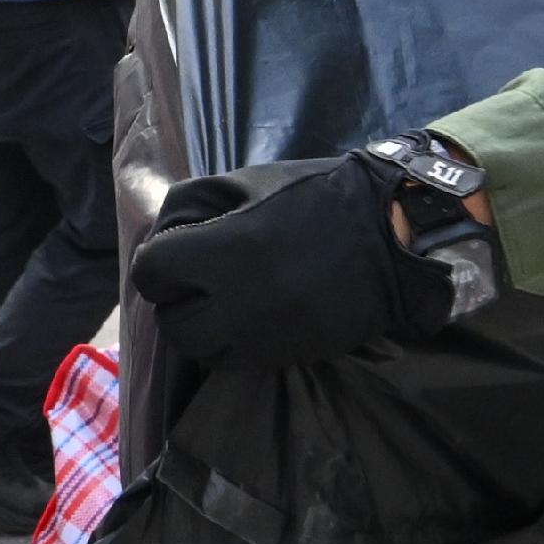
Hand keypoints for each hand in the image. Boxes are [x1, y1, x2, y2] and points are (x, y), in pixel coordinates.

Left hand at [130, 154, 490, 372]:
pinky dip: (230, 342)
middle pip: (172, 322)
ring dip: (200, 327)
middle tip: (194, 282)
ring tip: (219, 302)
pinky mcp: (287, 355)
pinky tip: (247, 316)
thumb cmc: (318, 196)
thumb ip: (195, 203)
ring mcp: (264, 336)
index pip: (152, 273)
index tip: (173, 255)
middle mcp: (240, 302)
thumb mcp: (250, 181)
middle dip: (175, 301)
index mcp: (227, 250)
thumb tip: (162, 235)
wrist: (391, 236)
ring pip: (201, 351)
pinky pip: (236, 361)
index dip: (157, 264)